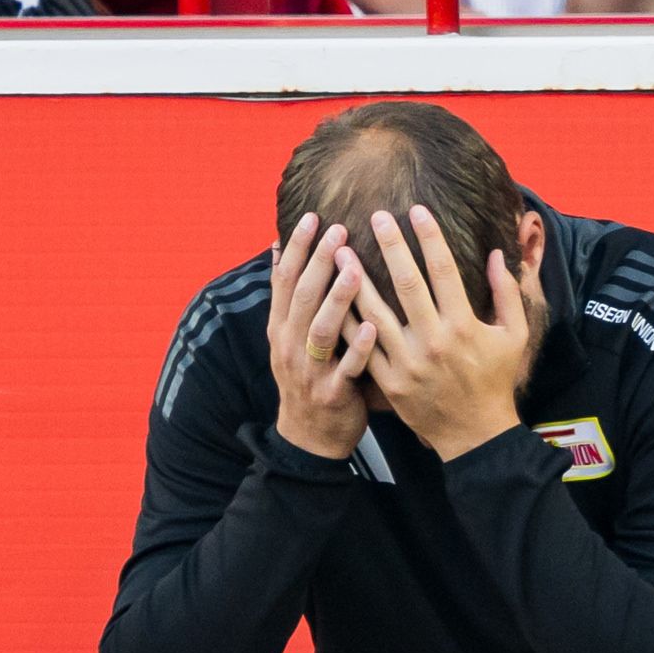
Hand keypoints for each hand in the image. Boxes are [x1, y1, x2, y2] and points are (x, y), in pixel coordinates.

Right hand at [266, 211, 378, 459]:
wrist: (309, 436)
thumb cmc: (308, 375)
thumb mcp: (289, 334)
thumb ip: (288, 294)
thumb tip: (278, 247)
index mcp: (281, 328)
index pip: (285, 280)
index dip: (296, 248)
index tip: (312, 216)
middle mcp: (291, 345)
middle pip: (303, 297)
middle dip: (319, 262)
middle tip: (338, 230)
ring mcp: (310, 370)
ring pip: (322, 329)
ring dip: (338, 298)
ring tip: (356, 268)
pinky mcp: (333, 393)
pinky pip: (346, 368)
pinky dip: (359, 348)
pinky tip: (374, 327)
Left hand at [353, 205, 531, 462]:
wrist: (475, 436)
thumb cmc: (495, 381)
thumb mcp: (514, 337)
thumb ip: (507, 293)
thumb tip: (496, 254)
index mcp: (464, 326)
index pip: (444, 271)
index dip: (430, 237)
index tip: (416, 210)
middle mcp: (434, 341)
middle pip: (407, 284)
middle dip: (391, 246)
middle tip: (374, 215)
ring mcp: (408, 363)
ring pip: (375, 314)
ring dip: (356, 280)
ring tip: (340, 250)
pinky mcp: (390, 381)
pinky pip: (362, 347)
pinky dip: (347, 321)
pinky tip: (332, 297)